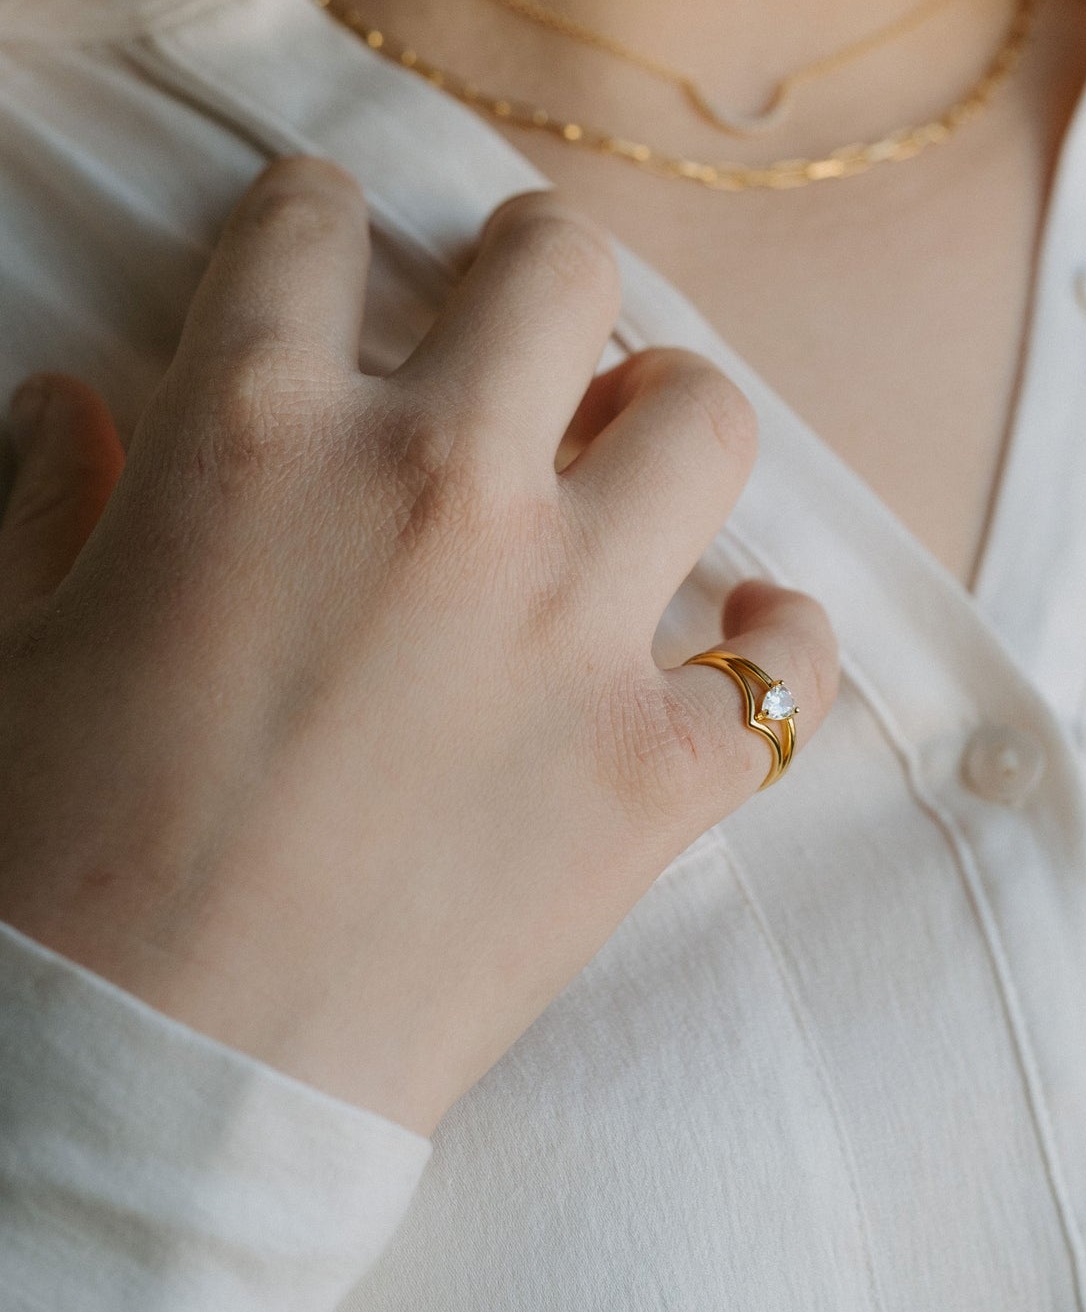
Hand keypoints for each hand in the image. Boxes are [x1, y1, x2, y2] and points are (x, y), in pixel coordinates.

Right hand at [0, 161, 835, 1132]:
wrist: (143, 1091)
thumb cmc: (48, 863)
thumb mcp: (15, 648)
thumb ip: (52, 500)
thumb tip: (65, 405)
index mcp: (259, 436)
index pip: (317, 223)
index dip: (318, 220)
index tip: (326, 249)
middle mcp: (436, 491)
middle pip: (561, 267)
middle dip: (537, 266)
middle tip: (519, 314)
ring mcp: (567, 627)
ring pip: (706, 418)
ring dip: (668, 420)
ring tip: (625, 457)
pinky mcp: (649, 768)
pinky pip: (784, 670)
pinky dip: (772, 651)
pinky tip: (735, 648)